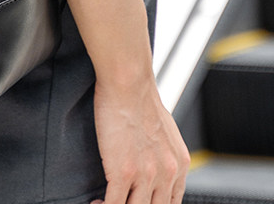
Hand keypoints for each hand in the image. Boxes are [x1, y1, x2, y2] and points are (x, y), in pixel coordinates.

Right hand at [91, 76, 189, 203]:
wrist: (128, 82)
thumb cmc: (140, 95)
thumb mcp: (164, 129)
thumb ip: (163, 150)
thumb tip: (152, 157)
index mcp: (179, 164)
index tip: (136, 202)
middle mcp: (167, 174)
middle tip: (121, 201)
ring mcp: (145, 176)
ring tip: (103, 203)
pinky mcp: (123, 172)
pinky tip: (95, 203)